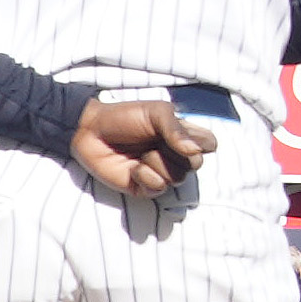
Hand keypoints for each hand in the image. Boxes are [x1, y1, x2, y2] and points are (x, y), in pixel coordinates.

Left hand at [62, 94, 203, 207]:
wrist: (90, 132)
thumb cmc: (124, 117)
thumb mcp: (156, 112)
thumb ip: (178, 130)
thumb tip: (194, 152)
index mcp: (182, 135)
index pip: (210, 145)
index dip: (202, 143)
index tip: (183, 135)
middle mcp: (174, 155)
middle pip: (196, 164)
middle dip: (176, 154)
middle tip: (156, 143)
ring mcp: (159, 172)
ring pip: (178, 178)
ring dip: (158, 164)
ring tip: (141, 154)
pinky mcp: (143, 187)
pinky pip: (159, 188)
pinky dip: (147, 177)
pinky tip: (134, 169)